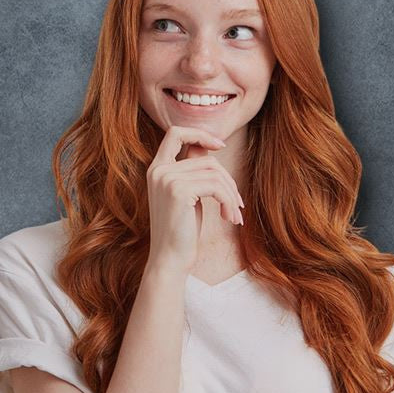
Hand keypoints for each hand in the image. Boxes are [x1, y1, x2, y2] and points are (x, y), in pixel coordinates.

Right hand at [145, 125, 243, 275]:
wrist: (170, 260)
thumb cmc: (182, 232)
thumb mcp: (188, 196)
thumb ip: (193, 172)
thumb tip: (210, 149)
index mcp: (157, 169)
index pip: (175, 133)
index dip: (200, 133)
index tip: (220, 146)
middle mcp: (158, 170)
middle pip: (207, 159)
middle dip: (228, 181)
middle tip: (237, 203)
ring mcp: (167, 179)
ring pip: (215, 173)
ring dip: (231, 195)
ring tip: (234, 214)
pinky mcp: (178, 191)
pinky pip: (216, 186)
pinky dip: (228, 201)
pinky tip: (228, 218)